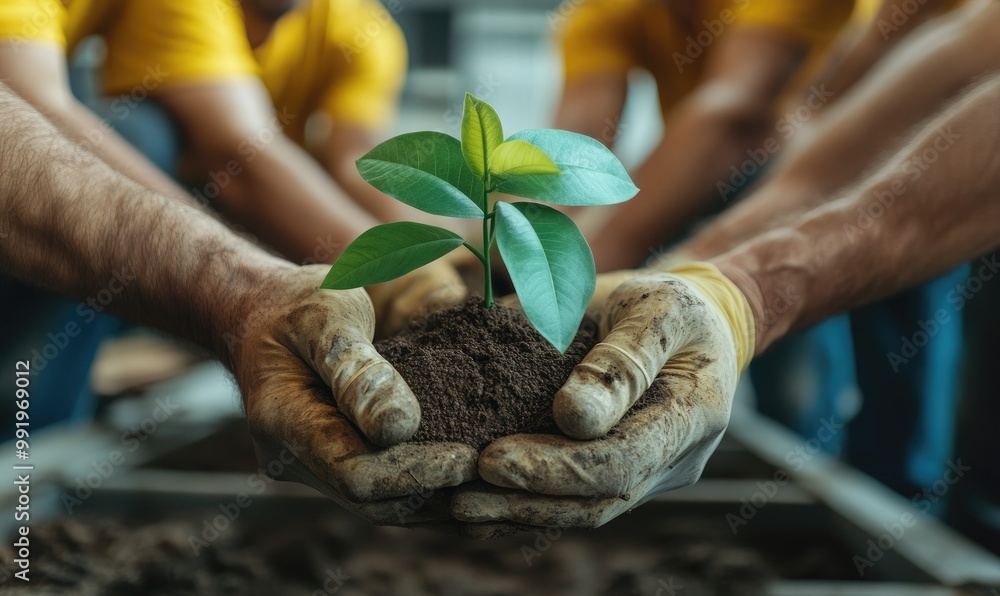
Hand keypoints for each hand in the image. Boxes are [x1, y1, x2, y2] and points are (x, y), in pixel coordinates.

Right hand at [230, 265, 476, 523]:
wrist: (263, 313)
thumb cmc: (296, 303)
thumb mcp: (325, 315)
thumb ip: (356, 370)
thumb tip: (398, 429)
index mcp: (281, 422)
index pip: (355, 472)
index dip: (414, 473)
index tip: (468, 458)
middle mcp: (291, 459)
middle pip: (371, 501)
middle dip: (434, 491)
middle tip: (493, 472)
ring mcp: (312, 467)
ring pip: (380, 505)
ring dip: (437, 499)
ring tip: (492, 481)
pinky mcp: (335, 463)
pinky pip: (383, 489)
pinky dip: (427, 486)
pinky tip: (471, 475)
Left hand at [453, 262, 753, 527]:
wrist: (691, 319)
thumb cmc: (674, 303)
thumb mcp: (658, 310)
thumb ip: (622, 362)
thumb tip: (573, 417)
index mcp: (692, 417)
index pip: (620, 463)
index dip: (556, 468)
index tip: (492, 459)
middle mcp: (673, 460)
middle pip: (596, 502)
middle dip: (525, 500)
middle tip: (458, 495)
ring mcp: (647, 474)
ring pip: (580, 513)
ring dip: (515, 513)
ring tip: (454, 507)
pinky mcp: (617, 475)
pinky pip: (570, 502)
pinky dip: (520, 505)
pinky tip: (472, 502)